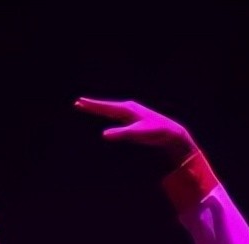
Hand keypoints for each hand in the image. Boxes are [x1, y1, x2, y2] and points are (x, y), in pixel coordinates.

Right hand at [74, 96, 197, 165]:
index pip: (105, 107)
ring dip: (98, 108)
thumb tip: (104, 134)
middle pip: (106, 106)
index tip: (79, 102)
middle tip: (77, 103)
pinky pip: (117, 114)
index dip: (92, 106)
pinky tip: (105, 113)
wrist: (170, 131)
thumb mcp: (137, 134)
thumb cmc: (155, 132)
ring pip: (111, 109)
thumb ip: (121, 133)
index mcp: (127, 109)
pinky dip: (107, 113)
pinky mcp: (134, 118)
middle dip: (92, 105)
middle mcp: (128, 108)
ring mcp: (131, 112)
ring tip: (86, 106)